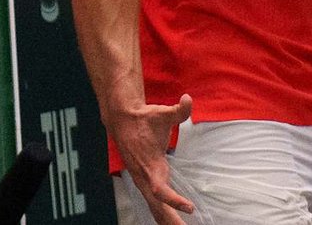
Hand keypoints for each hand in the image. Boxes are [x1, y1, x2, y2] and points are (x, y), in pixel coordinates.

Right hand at [106, 93, 194, 224]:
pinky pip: (153, 202)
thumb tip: (188, 99)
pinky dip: (161, 213)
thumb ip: (179, 110)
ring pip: (154, 207)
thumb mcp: (163, 113)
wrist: (122, 120)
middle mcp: (145, 177)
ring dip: (166, 220)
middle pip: (157, 206)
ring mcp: (143, 181)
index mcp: (150, 166)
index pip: (161, 190)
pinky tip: (169, 221)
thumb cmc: (144, 118)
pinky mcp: (144, 181)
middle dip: (171, 220)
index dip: (174, 200)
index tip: (189, 208)